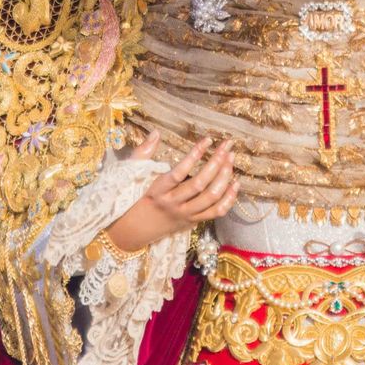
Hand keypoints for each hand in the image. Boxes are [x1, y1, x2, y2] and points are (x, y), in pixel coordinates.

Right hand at [104, 132, 239, 253]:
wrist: (130, 232)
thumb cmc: (131, 199)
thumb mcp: (130, 175)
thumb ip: (143, 153)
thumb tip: (156, 133)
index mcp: (157, 190)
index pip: (178, 172)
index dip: (194, 155)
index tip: (207, 140)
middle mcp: (172, 204)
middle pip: (199, 184)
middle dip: (217, 163)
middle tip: (227, 146)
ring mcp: (184, 215)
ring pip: (210, 198)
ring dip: (224, 178)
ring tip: (231, 159)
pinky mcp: (191, 223)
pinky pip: (215, 213)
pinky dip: (228, 199)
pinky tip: (235, 183)